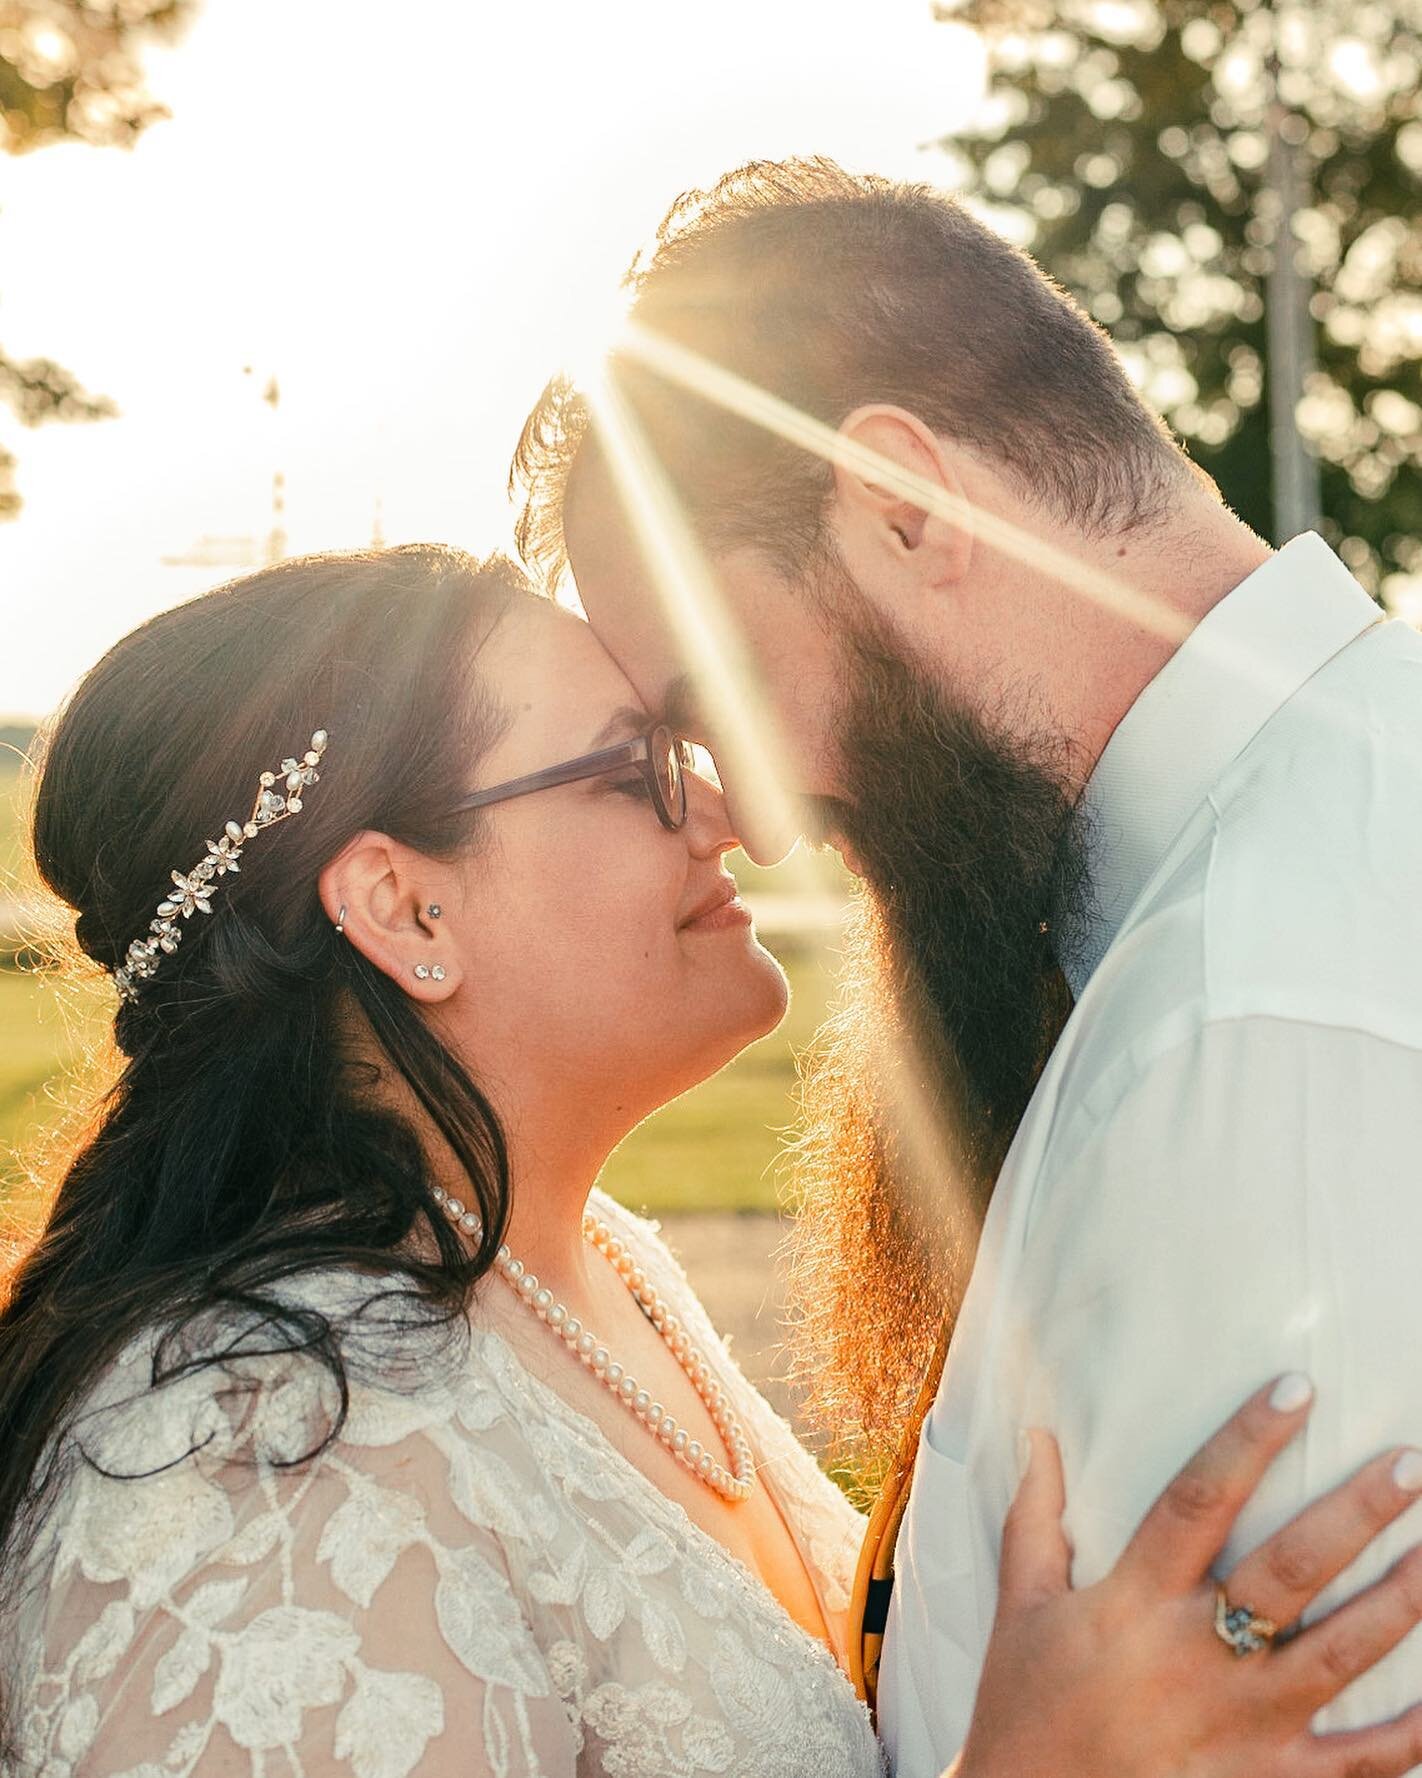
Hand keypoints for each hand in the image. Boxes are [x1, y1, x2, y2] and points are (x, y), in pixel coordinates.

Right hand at [954, 1379, 1421, 1777]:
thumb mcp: (1022, 1608)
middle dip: (1352, 1514)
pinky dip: (1411, 1732)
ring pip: (1338, 1657)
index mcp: (1132, 1602)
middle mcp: (1195, 1657)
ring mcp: (1242, 1727)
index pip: (1199, 1500)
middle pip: (1287, 1572)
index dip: (1247, 1440)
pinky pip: (1358, 1762)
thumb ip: (1035, 1520)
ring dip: (1397, 1603)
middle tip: (1407, 1462)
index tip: (1295, 1388)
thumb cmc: (1024, 1709)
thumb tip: (1037, 1435)